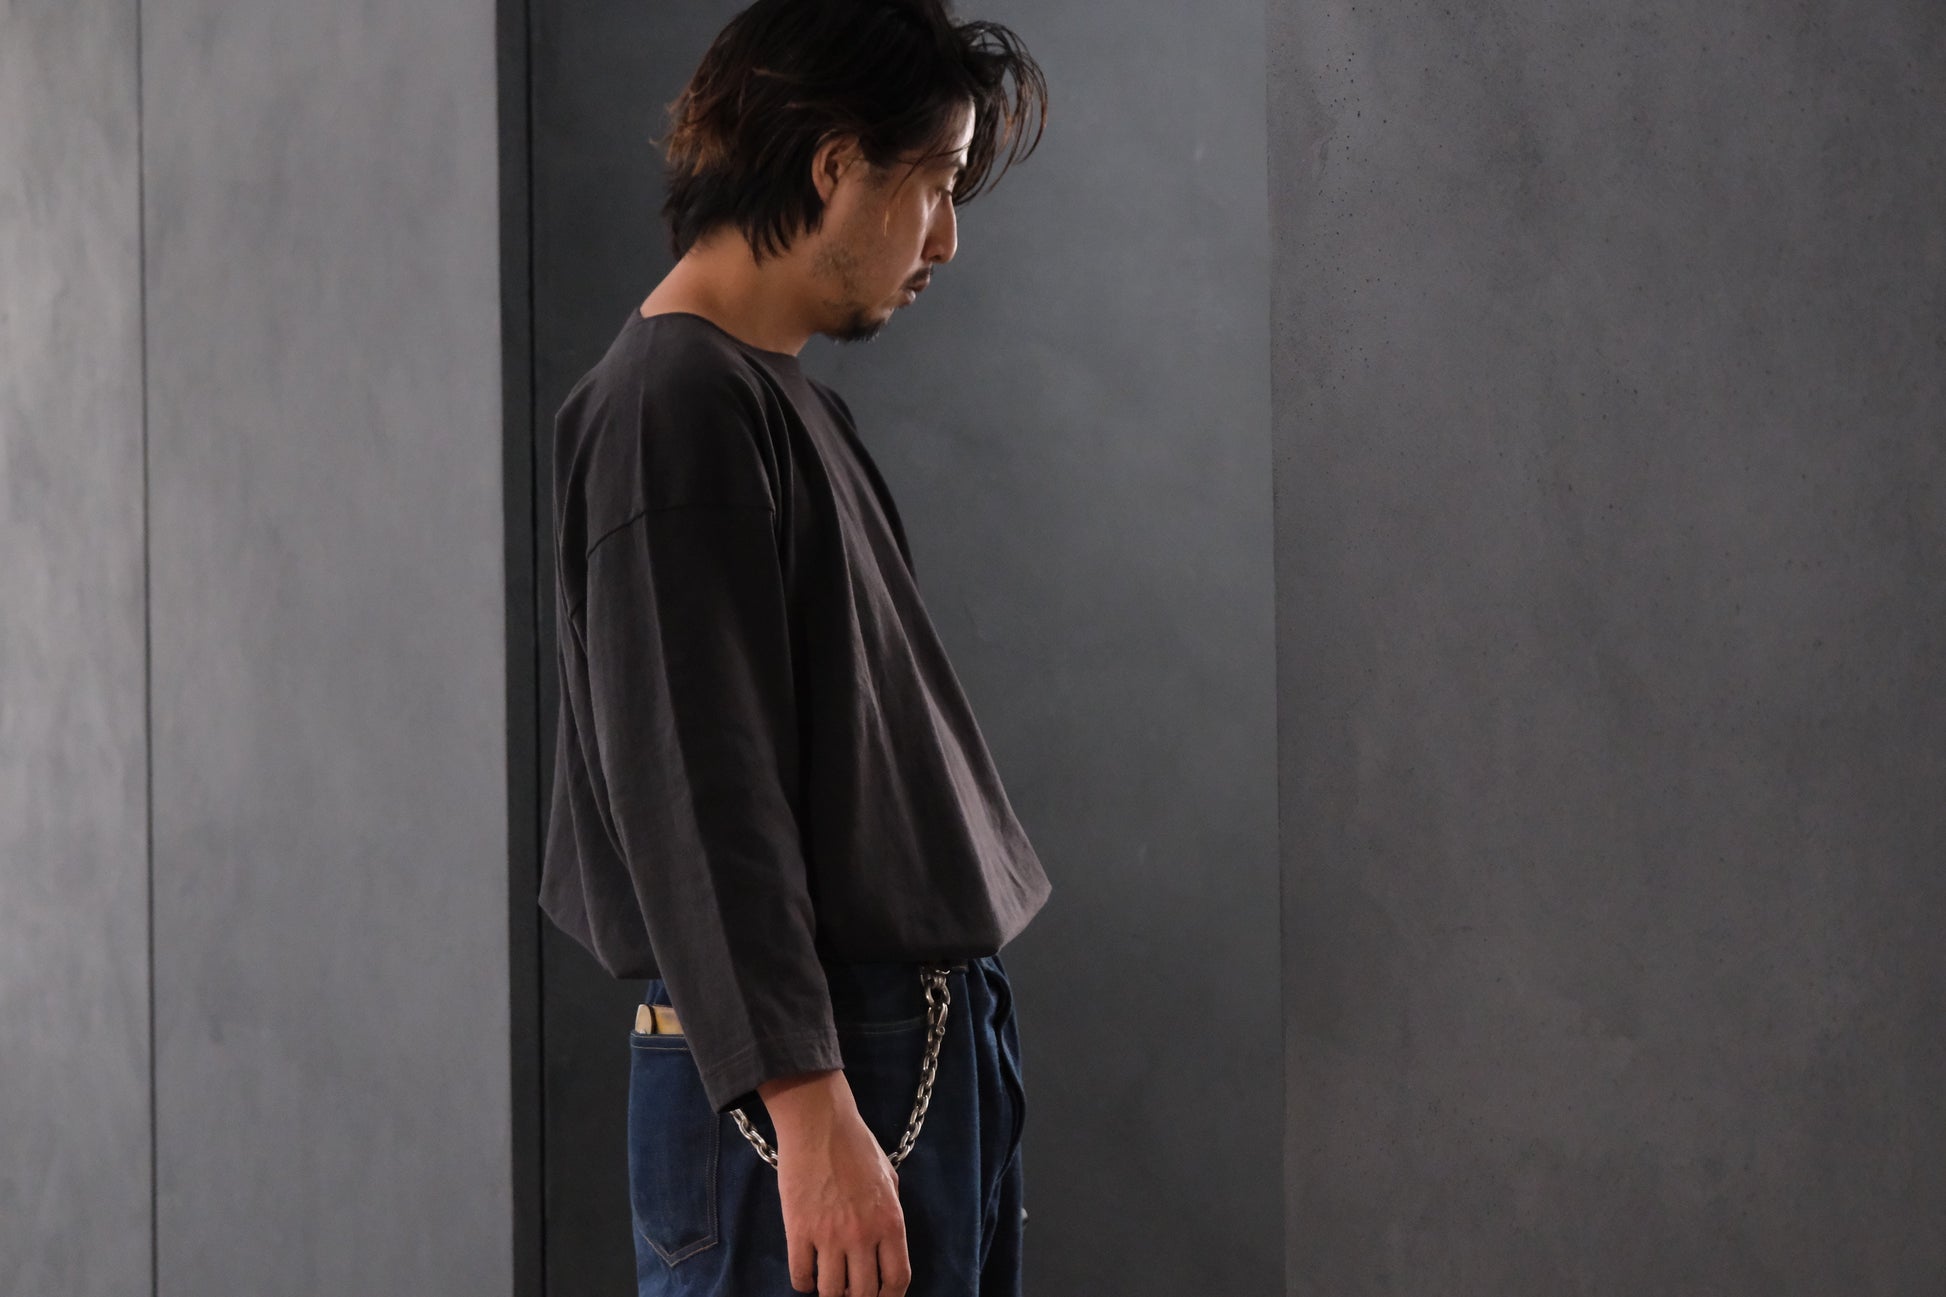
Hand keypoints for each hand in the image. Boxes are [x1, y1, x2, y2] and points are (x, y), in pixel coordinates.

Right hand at [758, 1070, 910, 1296]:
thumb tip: (885, 1241)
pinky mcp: (799, 1230)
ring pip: (830, 1291)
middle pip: (863, 1293)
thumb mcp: (888, 1178)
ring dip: (830, 1293)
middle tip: (850, 1290)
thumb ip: (889, 1213)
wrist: (819, 1123)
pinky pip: (800, 1275)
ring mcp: (829, 1235)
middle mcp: (862, 1235)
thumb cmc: (855, 1144)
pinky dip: (803, 1283)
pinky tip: (807, 1275)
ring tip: (828, 1284)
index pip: (897, 1279)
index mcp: (890, 1222)